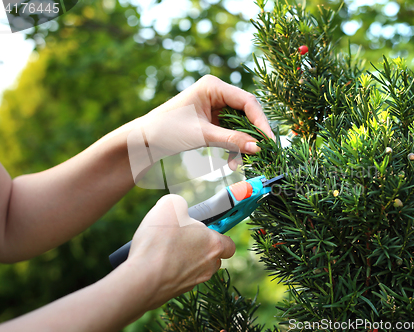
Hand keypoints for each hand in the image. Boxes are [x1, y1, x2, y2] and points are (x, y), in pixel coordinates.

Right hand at [120, 194, 235, 309]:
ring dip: (184, 259)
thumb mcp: (170, 206)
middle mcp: (208, 266)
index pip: (229, 244)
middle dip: (199, 246)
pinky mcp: (176, 292)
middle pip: (212, 256)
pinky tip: (154, 262)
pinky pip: (177, 278)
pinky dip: (169, 270)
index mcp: (214, 245)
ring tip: (164, 249)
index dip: (218, 234)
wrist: (141, 279)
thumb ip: (180, 204)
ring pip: (194, 268)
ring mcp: (193, 282)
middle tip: (180, 236)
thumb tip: (179, 208)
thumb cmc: (160, 241)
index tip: (205, 228)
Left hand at [127, 75, 274, 180]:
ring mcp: (214, 107)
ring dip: (242, 144)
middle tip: (262, 152)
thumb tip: (258, 147)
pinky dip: (233, 146)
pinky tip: (231, 161)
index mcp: (213, 86)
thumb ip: (232, 140)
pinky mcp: (212, 120)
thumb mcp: (203, 135)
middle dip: (252, 134)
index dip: (260, 122)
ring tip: (240, 162)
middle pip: (246, 113)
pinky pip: (231, 132)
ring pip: (240, 125)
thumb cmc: (168, 130)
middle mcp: (217, 93)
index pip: (247, 102)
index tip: (269, 141)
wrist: (144, 141)